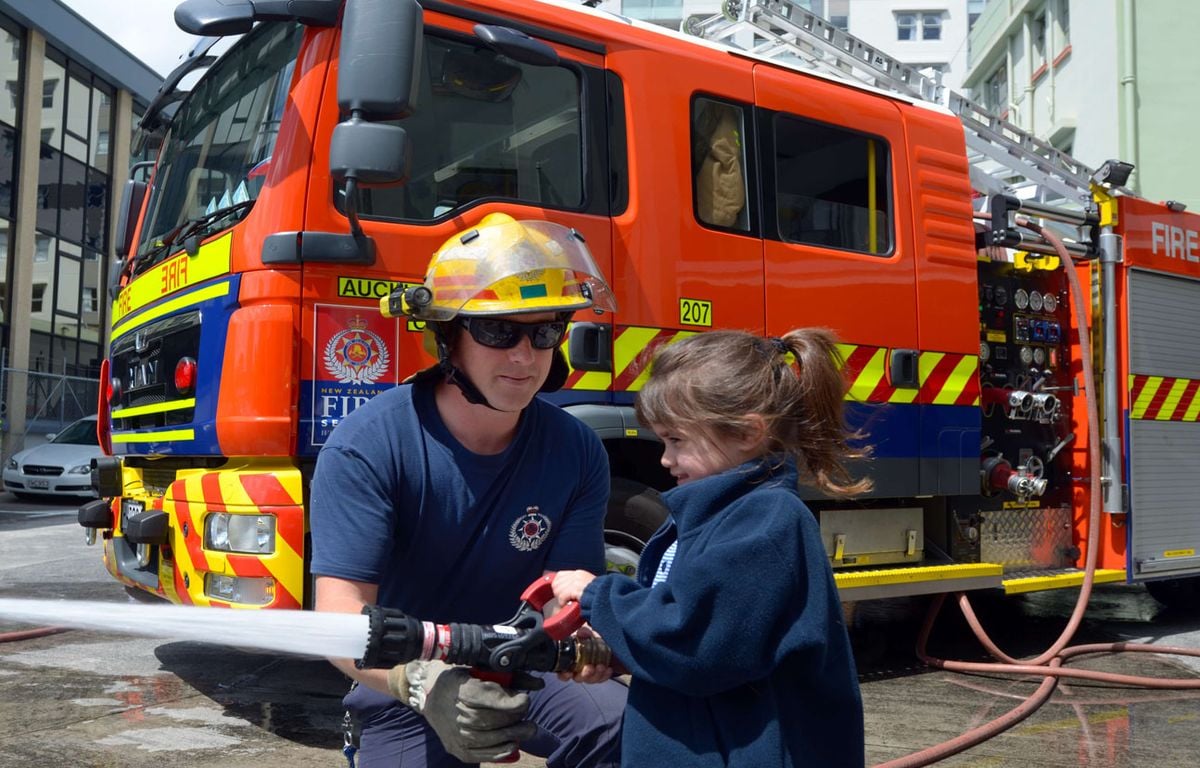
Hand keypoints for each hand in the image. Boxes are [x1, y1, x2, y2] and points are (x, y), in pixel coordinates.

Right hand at [388, 659, 536, 762]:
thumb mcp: (480, 670)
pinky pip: (482, 755)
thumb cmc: (461, 681)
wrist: (432, 697)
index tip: (525, 699)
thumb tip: (539, 684)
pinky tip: (512, 743)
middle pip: (493, 721)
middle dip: (516, 719)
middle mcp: (457, 715)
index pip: (492, 701)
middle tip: (527, 715)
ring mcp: (456, 736)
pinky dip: (501, 752)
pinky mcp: (458, 750)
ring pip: (490, 740)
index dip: (513, 703)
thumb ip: (509, 677)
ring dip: (513, 735)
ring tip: (527, 729)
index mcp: (462, 691)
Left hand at [551, 569, 595, 605]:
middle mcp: (577, 575)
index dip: (557, 585)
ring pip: (558, 589)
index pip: (559, 575)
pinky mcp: (576, 589)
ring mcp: (577, 581)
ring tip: (566, 603)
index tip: (559, 593)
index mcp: (579, 573)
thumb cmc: (599, 595)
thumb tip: (563, 591)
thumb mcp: (587, 586)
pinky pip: (562, 596)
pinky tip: (568, 605)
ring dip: (560, 599)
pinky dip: (563, 602)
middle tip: (564, 600)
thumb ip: (576, 586)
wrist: (606, 598)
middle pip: (556, 582)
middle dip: (558, 593)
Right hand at [557, 623, 618, 683]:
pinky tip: (608, 669)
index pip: (562, 673)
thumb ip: (583, 631)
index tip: (568, 673)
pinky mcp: (599, 673)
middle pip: (578, 678)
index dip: (564, 675)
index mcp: (568, 661)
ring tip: (601, 667)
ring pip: (590, 679)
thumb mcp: (584, 631)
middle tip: (589, 667)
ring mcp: (588, 672)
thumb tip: (582, 633)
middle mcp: (577, 669)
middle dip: (584, 675)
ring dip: (596, 675)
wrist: (598, 638)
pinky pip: (601, 678)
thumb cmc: (587, 636)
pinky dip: (605, 675)